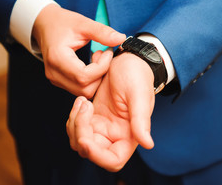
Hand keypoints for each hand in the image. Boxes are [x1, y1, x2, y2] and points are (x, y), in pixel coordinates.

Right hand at [33, 4, 125, 97]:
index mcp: (57, 58)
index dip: (101, 67)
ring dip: (96, 78)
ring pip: (83, 91)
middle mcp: (54, 73)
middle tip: (104, 56)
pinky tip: (92, 65)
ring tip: (97, 60)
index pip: (84, 76)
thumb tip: (121, 38)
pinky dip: (90, 80)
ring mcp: (55, 79)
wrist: (45, 24)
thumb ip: (102, 32)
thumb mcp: (83, 23)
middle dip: (100, 75)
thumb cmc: (62, 22)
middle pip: (85, 88)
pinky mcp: (59, 81)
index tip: (108, 52)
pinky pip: (80, 88)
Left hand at [66, 53, 154, 171]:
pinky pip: (77, 127)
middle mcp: (116, 135)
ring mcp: (103, 127)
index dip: (96, 156)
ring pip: (79, 140)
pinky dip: (74, 116)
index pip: (112, 160)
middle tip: (84, 106)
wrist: (128, 61)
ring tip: (83, 101)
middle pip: (90, 151)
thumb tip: (148, 144)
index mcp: (130, 135)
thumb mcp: (139, 95)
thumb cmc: (137, 75)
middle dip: (80, 133)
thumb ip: (141, 121)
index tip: (85, 139)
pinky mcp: (93, 118)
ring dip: (75, 123)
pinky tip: (81, 100)